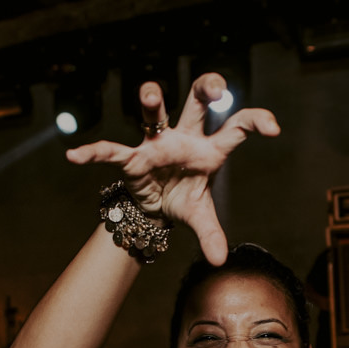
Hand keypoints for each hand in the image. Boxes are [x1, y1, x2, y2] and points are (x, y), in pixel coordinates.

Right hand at [66, 72, 280, 264]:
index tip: (274, 128)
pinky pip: (111, 151)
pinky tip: (74, 156)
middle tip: (216, 88)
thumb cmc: (183, 199)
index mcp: (209, 148)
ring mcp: (157, 144)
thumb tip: (220, 259)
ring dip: (152, 100)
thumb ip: (211, 234)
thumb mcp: (200, 217)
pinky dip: (93, 152)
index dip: (256, 120)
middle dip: (206, 88)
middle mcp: (184, 137)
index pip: (236, 126)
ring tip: (149, 92)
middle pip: (197, 103)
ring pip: (156, 113)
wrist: (156, 208)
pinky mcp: (132, 157)